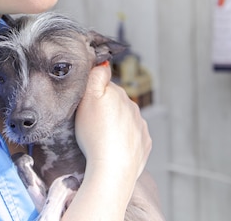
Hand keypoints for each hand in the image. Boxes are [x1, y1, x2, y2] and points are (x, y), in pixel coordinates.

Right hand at [75, 62, 151, 181]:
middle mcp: (133, 108)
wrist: (111, 169)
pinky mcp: (144, 143)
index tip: (86, 104)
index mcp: (119, 94)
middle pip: (116, 103)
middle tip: (91, 123)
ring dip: (115, 125)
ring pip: (125, 120)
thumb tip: (104, 62)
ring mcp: (140, 126)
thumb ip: (96, 77)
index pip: (105, 86)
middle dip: (106, 109)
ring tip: (101, 138)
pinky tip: (113, 148)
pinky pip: (132, 138)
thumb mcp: (87, 100)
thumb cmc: (95, 136)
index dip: (94, 93)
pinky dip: (123, 140)